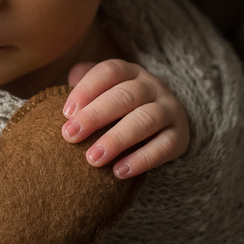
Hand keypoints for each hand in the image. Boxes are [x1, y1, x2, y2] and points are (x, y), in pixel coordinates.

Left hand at [60, 60, 188, 178]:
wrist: (164, 126)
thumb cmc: (121, 110)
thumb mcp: (105, 94)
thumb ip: (85, 91)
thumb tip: (64, 90)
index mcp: (130, 72)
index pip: (109, 72)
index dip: (86, 89)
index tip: (65, 113)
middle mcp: (152, 86)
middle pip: (125, 96)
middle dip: (95, 116)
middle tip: (70, 136)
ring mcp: (169, 110)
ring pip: (146, 120)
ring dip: (117, 139)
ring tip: (93, 159)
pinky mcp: (180, 136)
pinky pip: (163, 147)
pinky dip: (141, 160)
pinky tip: (118, 172)